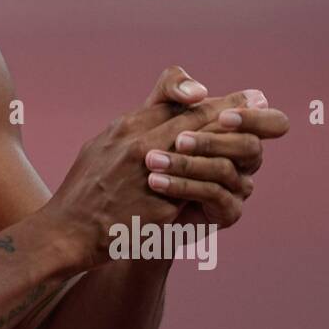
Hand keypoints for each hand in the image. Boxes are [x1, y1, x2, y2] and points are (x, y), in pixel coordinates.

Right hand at [46, 66, 271, 267]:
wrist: (66, 232)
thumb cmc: (83, 189)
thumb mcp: (102, 144)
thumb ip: (134, 127)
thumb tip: (165, 110)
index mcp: (125, 127)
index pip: (176, 102)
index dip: (213, 98)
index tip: (240, 96)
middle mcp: (138, 146)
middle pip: (195, 121)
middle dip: (232, 111)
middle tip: (262, 104)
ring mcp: (148, 177)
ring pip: (202, 155)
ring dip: (232, 146)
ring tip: (257, 143)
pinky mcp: (158, 209)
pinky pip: (196, 195)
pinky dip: (216, 187)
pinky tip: (236, 184)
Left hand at [140, 75, 289, 229]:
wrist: (134, 192)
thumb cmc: (149, 144)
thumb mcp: (155, 110)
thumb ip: (174, 88)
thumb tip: (199, 91)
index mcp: (239, 130)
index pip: (272, 122)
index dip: (256, 119)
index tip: (224, 116)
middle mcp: (246, 158)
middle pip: (249, 146)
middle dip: (213, 141)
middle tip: (178, 140)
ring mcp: (239, 186)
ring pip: (225, 170)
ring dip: (186, 163)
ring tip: (152, 161)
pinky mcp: (227, 211)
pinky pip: (213, 195)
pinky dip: (183, 186)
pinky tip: (157, 181)